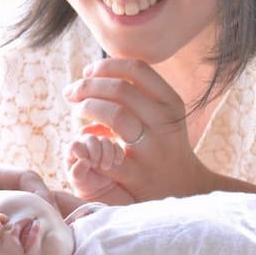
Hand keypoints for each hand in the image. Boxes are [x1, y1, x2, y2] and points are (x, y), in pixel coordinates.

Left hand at [63, 58, 220, 200]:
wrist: (184, 188)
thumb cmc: (163, 145)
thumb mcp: (160, 115)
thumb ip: (134, 96)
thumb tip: (90, 77)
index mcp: (170, 102)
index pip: (138, 69)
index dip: (107, 66)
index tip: (88, 71)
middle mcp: (164, 121)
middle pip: (121, 89)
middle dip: (88, 85)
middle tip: (71, 91)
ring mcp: (153, 148)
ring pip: (116, 114)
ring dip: (87, 107)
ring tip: (76, 109)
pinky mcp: (139, 174)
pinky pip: (107, 153)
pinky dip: (89, 142)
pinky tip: (82, 138)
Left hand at [66, 134, 135, 203]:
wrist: (98, 187)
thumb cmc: (84, 182)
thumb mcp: (78, 181)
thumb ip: (77, 172)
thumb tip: (84, 161)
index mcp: (73, 151)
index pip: (75, 145)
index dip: (82, 153)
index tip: (88, 164)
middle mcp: (85, 144)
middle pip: (91, 138)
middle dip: (96, 152)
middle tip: (96, 165)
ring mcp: (99, 144)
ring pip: (105, 141)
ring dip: (107, 154)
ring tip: (106, 167)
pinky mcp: (112, 148)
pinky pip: (116, 145)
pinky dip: (117, 153)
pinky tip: (116, 163)